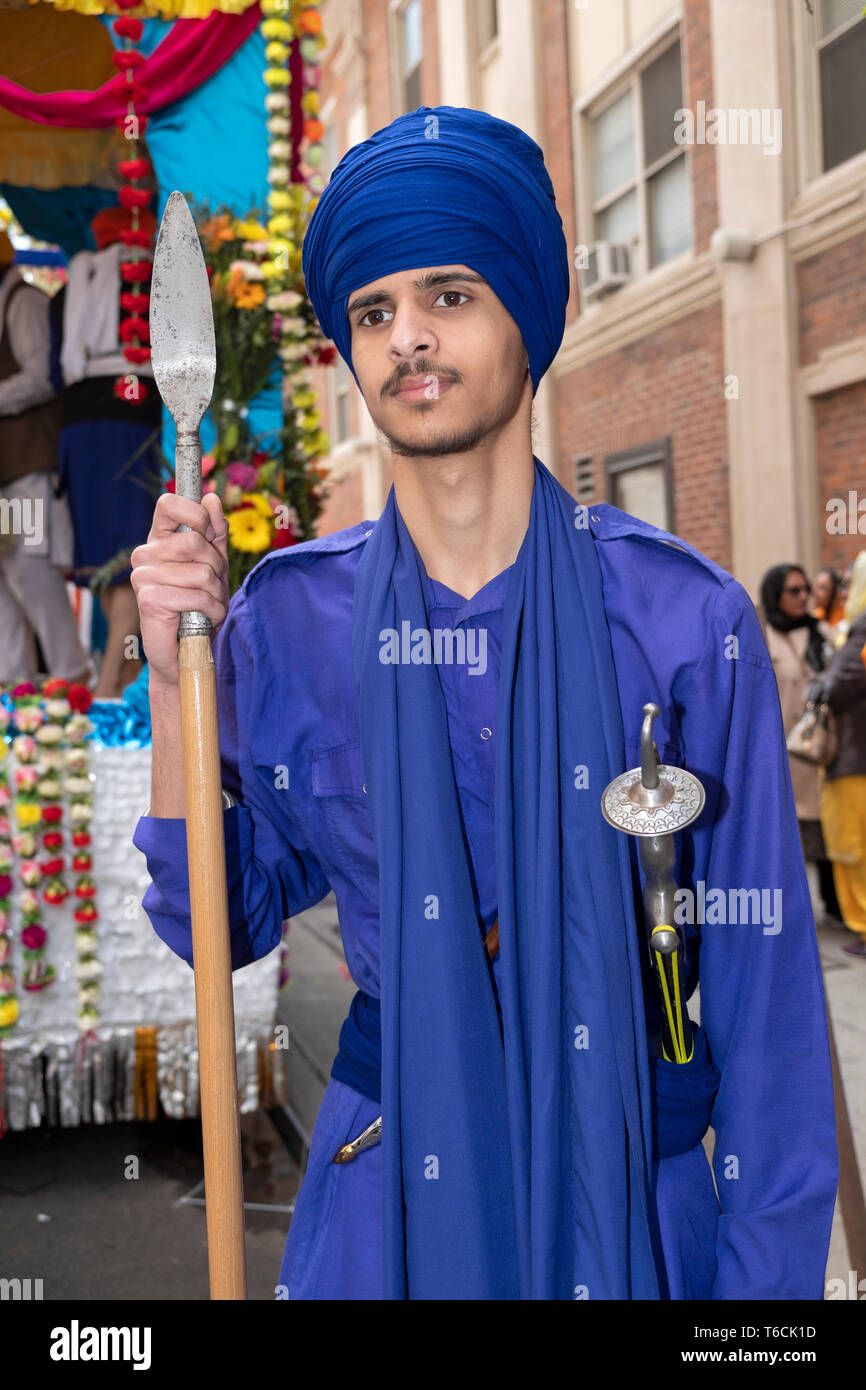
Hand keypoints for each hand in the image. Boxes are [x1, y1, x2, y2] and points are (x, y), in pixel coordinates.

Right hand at [130, 492, 228, 686]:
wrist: (187, 650)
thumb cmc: (200, 605)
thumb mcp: (215, 563)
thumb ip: (214, 532)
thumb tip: (212, 498)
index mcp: (159, 540)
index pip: (169, 503)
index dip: (196, 514)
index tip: (208, 534)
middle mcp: (145, 554)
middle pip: (194, 541)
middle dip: (216, 567)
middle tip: (212, 585)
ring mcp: (143, 576)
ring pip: (200, 570)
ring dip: (217, 593)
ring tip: (208, 604)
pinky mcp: (148, 599)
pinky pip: (196, 595)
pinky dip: (212, 610)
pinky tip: (204, 619)